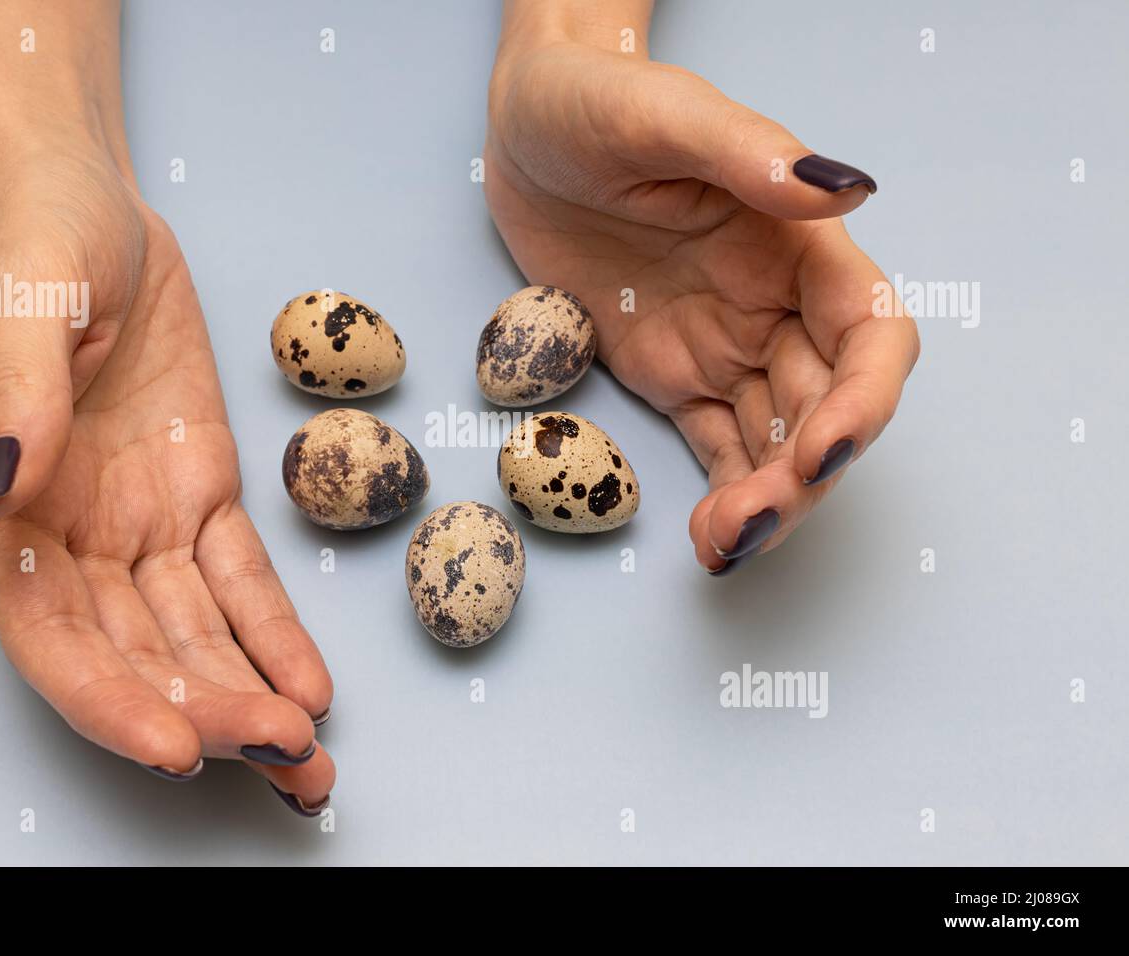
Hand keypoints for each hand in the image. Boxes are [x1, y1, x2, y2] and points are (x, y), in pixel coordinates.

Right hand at [0, 0, 331, 810]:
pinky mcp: (200, 492)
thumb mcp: (15, 302)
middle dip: (209, 713)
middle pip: (138, 653)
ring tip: (311, 756)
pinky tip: (311, 684)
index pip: (50, 635)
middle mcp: (70, 537)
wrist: (92, 206)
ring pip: (196, 632)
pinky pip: (240, 578)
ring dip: (250, 695)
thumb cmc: (35, 245)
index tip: (179, 747)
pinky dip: (275, 633)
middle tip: (286, 755)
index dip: (109, 700)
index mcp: (5, 508)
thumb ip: (13, 399)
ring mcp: (139, 521)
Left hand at [485, 3, 918, 573]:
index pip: (867, 335)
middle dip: (803, 476)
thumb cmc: (593, 100)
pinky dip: (723, 495)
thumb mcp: (664, 114)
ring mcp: (724, 346)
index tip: (826, 450)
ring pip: (773, 443)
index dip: (865, 400)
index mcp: (794, 244)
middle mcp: (774, 304)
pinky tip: (709, 538)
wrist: (526, 128)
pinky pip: (714, 448)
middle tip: (749, 526)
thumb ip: (750, 155)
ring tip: (721, 545)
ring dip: (764, 502)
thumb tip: (844, 192)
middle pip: (826, 409)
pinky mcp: (673, 375)